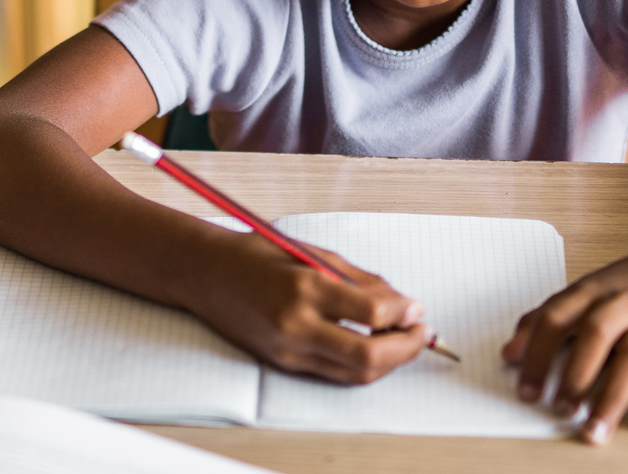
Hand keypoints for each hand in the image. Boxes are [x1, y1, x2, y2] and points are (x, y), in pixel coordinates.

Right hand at [184, 230, 432, 384]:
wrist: (204, 274)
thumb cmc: (256, 253)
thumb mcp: (311, 253)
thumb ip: (358, 279)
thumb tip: (402, 304)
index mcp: (303, 287)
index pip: (370, 313)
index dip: (403, 313)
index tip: (417, 308)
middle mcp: (295, 325)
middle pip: (368, 356)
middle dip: (405, 349)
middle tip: (422, 333)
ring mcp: (287, 350)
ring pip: (354, 374)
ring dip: (389, 362)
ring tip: (403, 341)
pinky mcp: (283, 363)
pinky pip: (334, 373)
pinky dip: (362, 364)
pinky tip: (374, 346)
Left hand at [503, 247, 627, 444]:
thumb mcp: (584, 290)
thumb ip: (547, 318)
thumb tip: (509, 353)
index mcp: (590, 291)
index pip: (555, 319)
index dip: (536, 353)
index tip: (526, 390)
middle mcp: (622, 303)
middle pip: (594, 335)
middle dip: (575, 376)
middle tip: (559, 410)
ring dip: (612, 398)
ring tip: (594, 430)